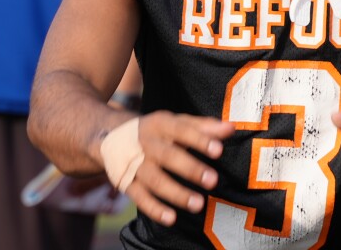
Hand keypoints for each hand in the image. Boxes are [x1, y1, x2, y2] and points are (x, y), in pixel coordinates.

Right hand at [116, 111, 233, 226]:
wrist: (109, 135)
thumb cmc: (156, 130)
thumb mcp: (176, 122)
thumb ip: (204, 126)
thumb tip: (231, 128)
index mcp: (160, 124)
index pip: (182, 130)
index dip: (200, 140)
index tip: (218, 150)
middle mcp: (146, 143)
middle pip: (168, 156)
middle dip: (190, 169)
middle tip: (212, 180)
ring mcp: (134, 164)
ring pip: (155, 180)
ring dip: (176, 193)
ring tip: (198, 204)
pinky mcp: (126, 182)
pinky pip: (140, 198)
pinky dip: (154, 209)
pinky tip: (171, 218)